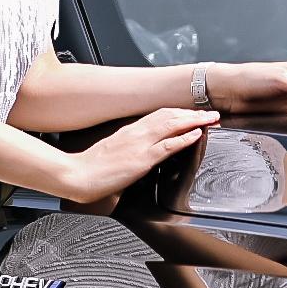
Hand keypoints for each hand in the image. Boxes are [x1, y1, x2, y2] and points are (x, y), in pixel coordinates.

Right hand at [57, 107, 216, 207]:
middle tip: (209, 113)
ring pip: (172, 125)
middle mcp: (136, 133)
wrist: (76, 175)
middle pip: (169, 115)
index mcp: (129, 131)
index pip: (159, 114)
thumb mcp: (112, 150)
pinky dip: (184, 138)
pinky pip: (167, 145)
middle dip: (192, 113)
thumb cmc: (90, 167)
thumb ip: (128, 147)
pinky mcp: (141, 159)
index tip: (192, 113)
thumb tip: (140, 149)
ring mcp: (139, 144)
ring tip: (210, 119)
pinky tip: (196, 135)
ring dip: (194, 121)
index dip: (179, 112)